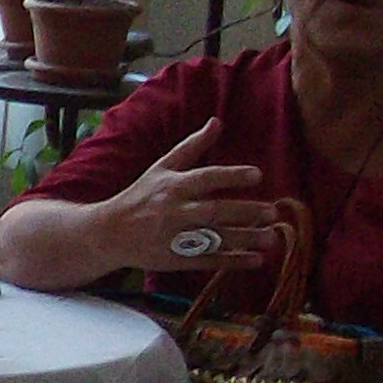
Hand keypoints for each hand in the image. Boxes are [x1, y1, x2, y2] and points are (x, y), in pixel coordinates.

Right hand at [95, 120, 283, 275]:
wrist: (110, 232)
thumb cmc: (140, 196)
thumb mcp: (162, 167)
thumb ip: (192, 146)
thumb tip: (217, 121)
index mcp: (172, 186)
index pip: (205, 179)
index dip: (231, 176)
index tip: (258, 175)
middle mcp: (174, 211)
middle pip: (214, 212)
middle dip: (244, 212)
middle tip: (272, 212)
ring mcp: (175, 238)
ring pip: (214, 239)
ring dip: (245, 239)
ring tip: (272, 238)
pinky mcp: (175, 259)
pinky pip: (208, 261)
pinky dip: (233, 261)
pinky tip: (256, 260)